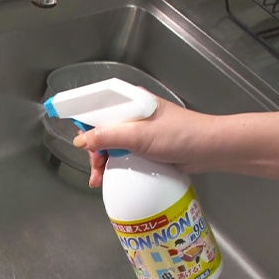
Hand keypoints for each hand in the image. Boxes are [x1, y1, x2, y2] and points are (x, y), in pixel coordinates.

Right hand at [72, 96, 217, 187]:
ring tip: (98, 178)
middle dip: (93, 148)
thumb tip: (81, 142)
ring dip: (101, 160)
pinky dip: (112, 165)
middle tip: (95, 165)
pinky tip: (107, 177)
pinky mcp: (144, 146)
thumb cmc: (180, 135)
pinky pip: (121, 154)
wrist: (210, 150)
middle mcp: (132, 113)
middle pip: (100, 128)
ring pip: (109, 143)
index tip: (68, 128)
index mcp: (130, 100)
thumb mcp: (138, 135)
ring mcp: (138, 130)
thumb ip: (107, 136)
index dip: (81, 115)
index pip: (96, 103)